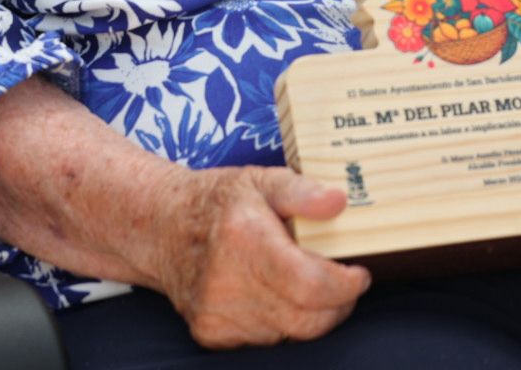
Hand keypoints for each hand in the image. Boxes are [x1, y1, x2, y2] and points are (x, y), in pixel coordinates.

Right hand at [148, 166, 371, 346]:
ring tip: (300, 280)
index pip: (311, 285)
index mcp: (246, 240)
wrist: (161, 227)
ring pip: (290, 332)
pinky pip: (266, 339)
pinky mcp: (212, 333)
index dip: (345, 286)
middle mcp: (228, 283)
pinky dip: (279, 321)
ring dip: (306, 312)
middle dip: (336, 304)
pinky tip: (271, 293)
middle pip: (307, 319)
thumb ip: (303, 191)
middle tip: (340, 281)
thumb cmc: (217, 201)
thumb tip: (339, 201)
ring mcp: (217, 314)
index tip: (358, 273)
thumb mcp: (262, 180)